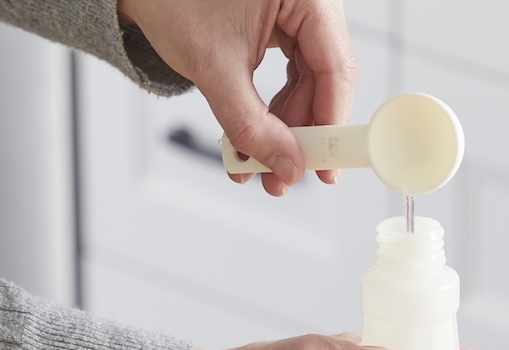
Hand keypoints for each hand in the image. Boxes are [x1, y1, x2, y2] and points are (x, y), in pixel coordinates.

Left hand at [118, 0, 357, 195]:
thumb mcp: (214, 67)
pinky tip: (254, 140)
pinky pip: (290, 78)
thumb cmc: (172, 0)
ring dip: (284, 130)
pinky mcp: (281, 30)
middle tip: (285, 174)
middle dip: (300, 134)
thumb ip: (251, 122)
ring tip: (261, 165)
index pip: (336, 68)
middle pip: (325, 81)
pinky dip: (272, 111)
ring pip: (308, 85)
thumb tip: (286, 166)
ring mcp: (297, 15)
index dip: (331, 124)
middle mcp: (309, 2)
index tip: (324, 167)